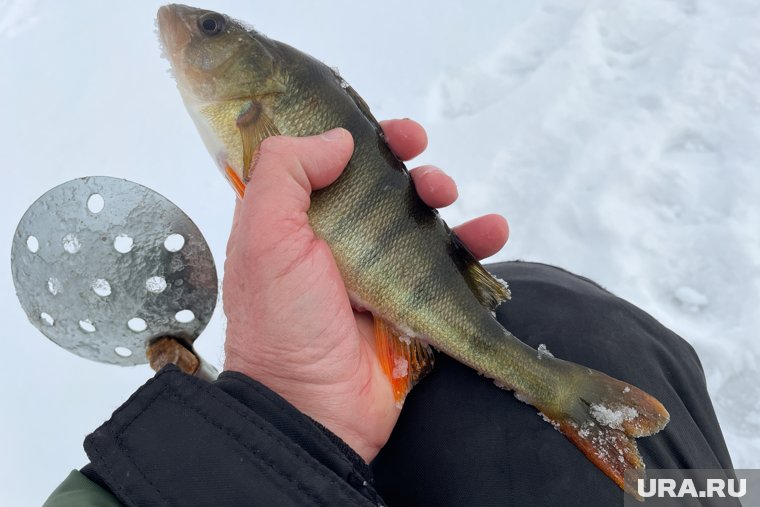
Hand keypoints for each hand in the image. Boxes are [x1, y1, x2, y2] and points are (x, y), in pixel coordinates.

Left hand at [223, 119, 507, 461]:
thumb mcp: (264, 237)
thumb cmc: (281, 322)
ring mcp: (375, 276)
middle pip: (381, 191)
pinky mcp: (410, 305)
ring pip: (418, 224)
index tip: (390, 134)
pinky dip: (474, 250)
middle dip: (411, 172)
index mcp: (294, 224)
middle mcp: (334, 245)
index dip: (360, 141)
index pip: (327, 165)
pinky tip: (492, 236)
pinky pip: (448, 268)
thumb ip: (286, 173)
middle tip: (429, 176)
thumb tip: (338, 139)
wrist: (312, 411)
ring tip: (455, 203)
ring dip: (444, 204)